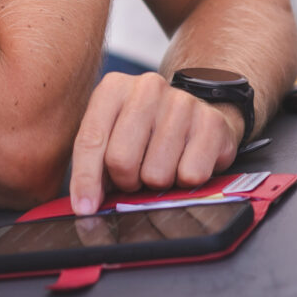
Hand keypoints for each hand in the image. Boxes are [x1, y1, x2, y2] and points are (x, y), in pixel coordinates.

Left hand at [68, 72, 240, 215]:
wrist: (196, 113)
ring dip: (157, 183)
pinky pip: (191, 175)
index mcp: (113, 88)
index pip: (90, 141)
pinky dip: (186, 181)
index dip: (85, 180)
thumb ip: (94, 166)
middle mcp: (147, 88)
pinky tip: (186, 162)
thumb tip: (85, 205)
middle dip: (126, 182)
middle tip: (135, 177)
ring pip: (157, 174)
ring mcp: (182, 102)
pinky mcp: (211, 121)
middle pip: (121, 160)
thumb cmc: (145, 133)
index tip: (84, 208)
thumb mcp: (112, 137)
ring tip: (162, 165)